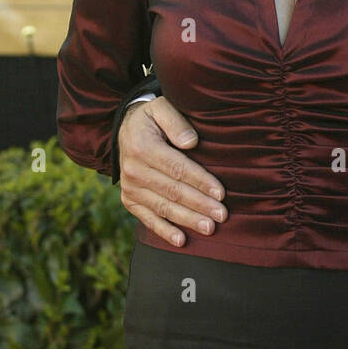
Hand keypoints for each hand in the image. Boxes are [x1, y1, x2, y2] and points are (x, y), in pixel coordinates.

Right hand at [118, 97, 226, 245]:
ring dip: (187, 219)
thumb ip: (176, 122)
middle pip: (172, 191)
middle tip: (222, 215)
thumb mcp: (161, 108)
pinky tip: (181, 240)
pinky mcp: (129, 200)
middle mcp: (133, 170)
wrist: (125, 130)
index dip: (200, 181)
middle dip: (199, 204)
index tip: (221, 193)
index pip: (177, 168)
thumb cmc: (152, 118)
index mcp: (143, 147)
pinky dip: (164, 231)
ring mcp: (130, 188)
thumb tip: (191, 142)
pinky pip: (148, 218)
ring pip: (163, 207)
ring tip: (209, 228)